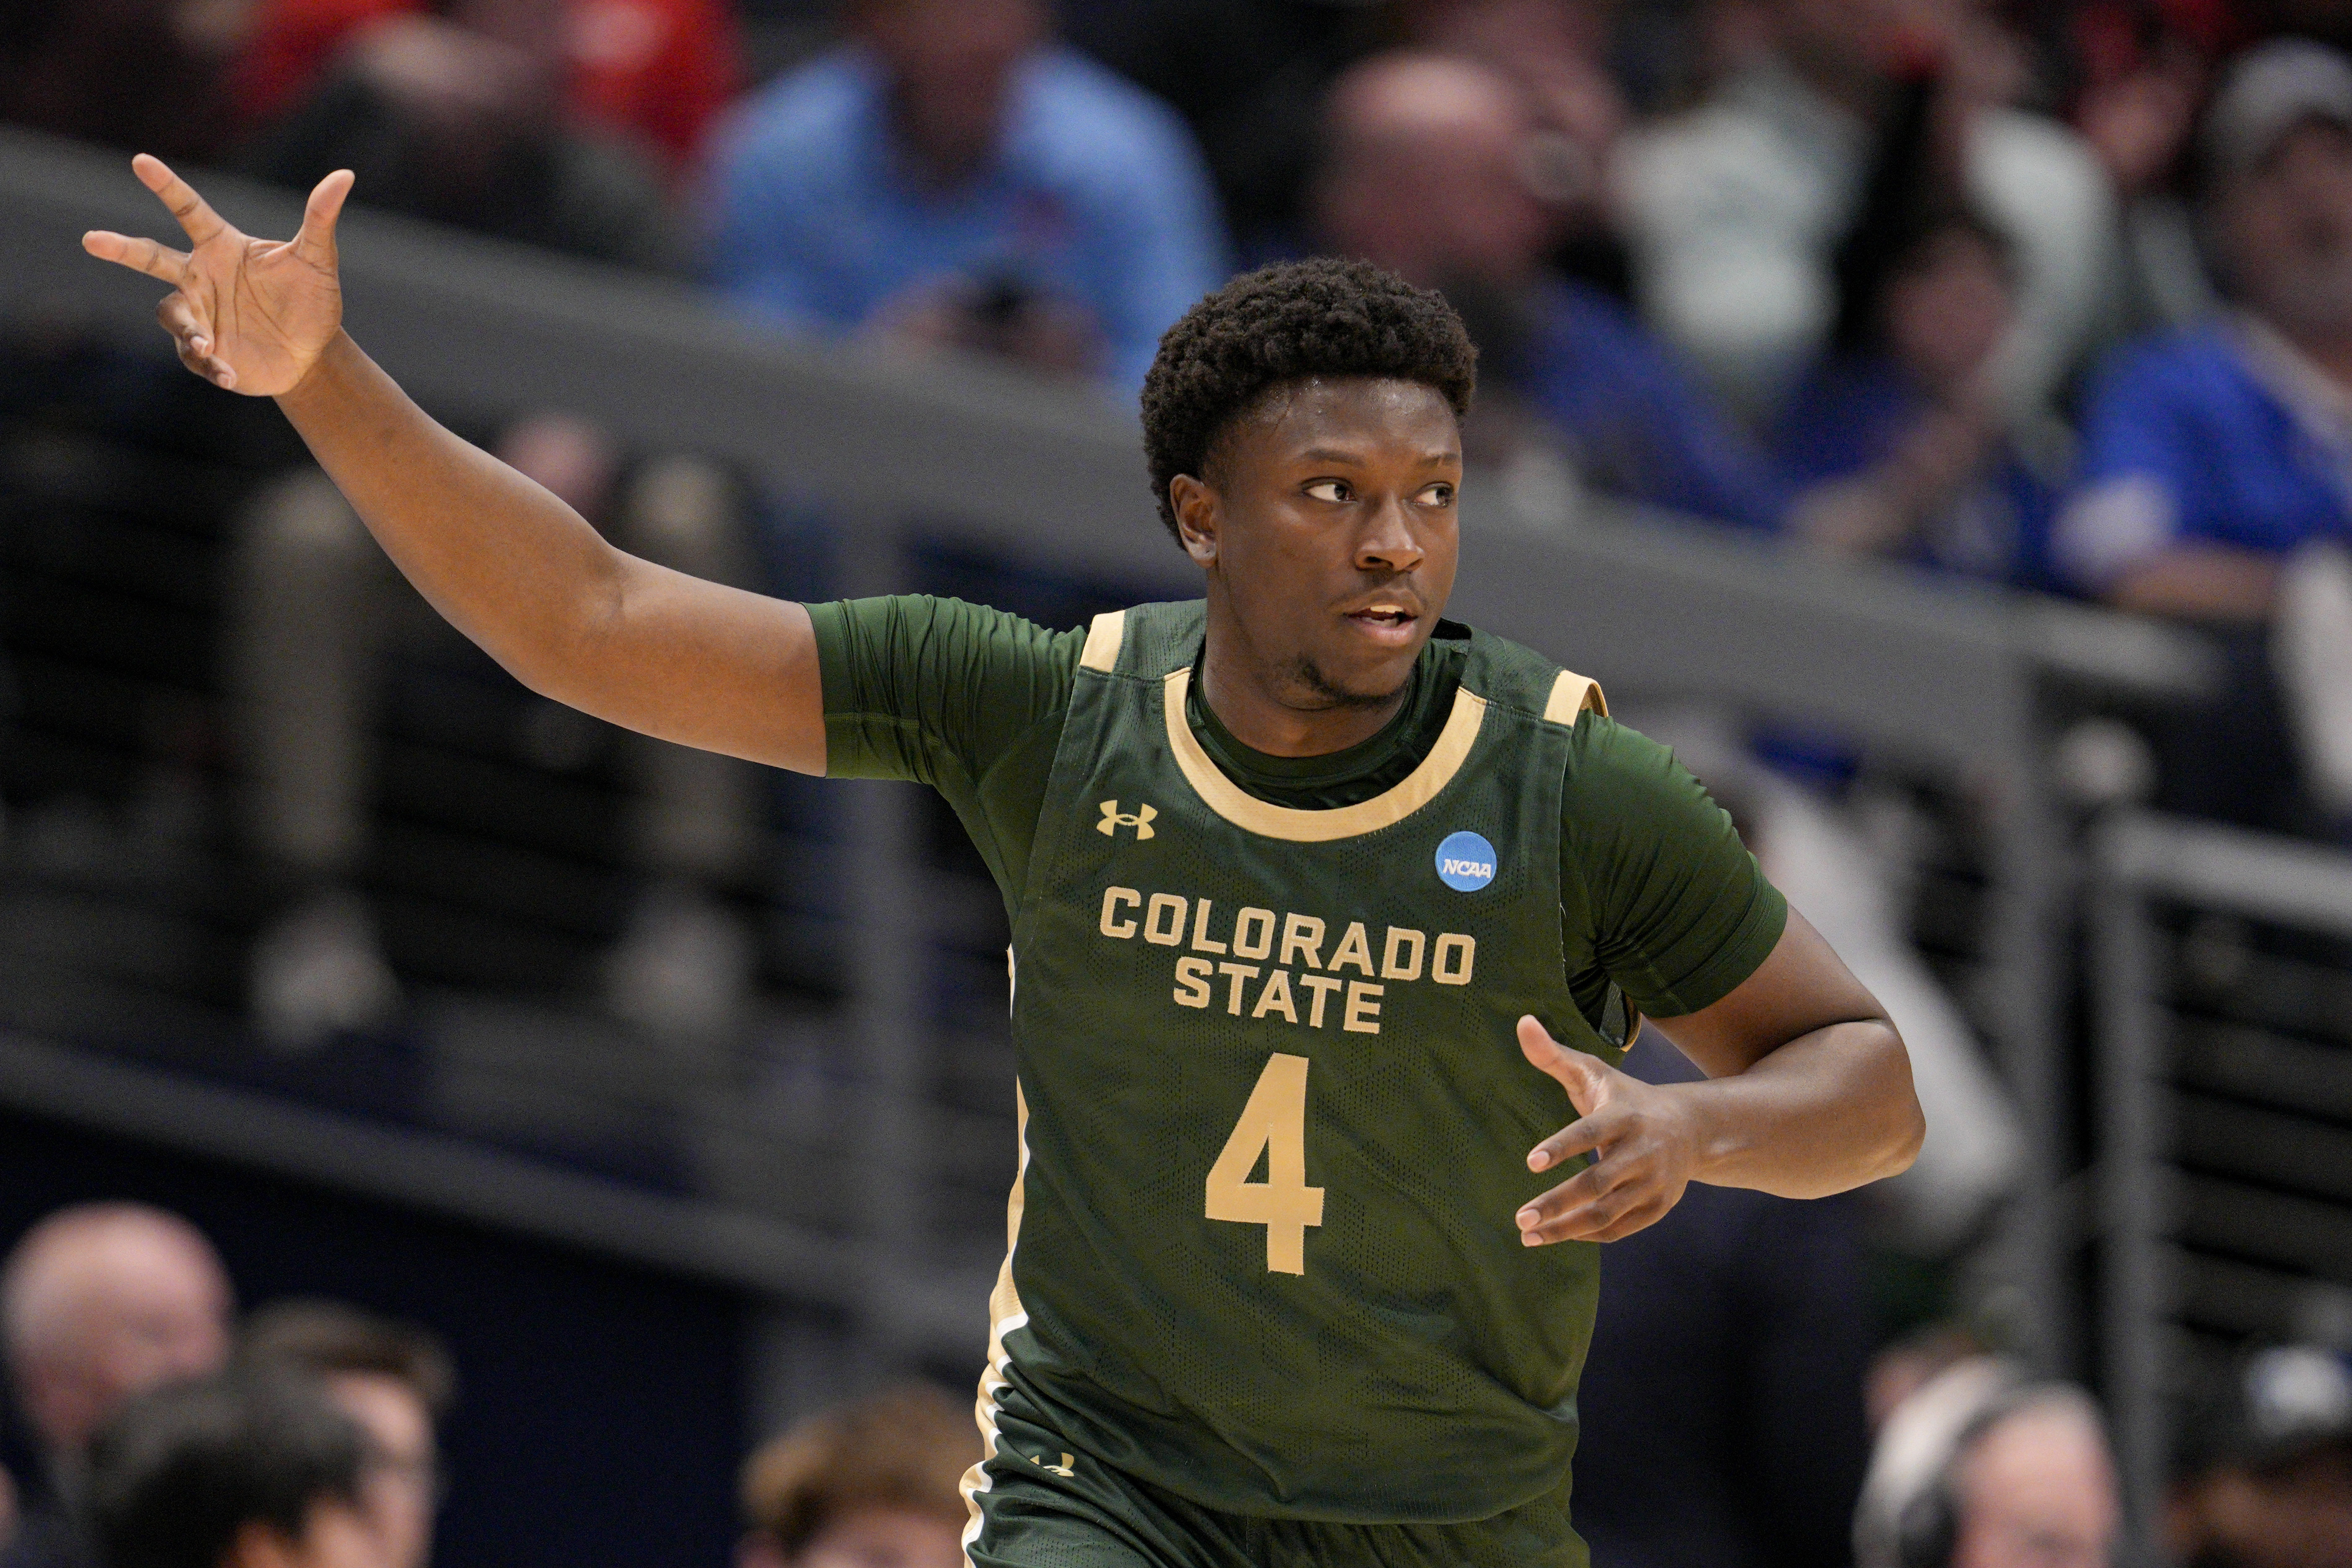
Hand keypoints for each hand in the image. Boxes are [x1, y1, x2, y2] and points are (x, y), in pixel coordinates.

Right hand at [82, 155, 354, 397]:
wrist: (313, 354)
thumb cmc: (312, 301)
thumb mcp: (319, 261)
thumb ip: (321, 220)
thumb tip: (345, 176)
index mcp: (223, 248)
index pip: (190, 211)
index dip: (167, 186)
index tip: (142, 161)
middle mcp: (201, 277)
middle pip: (152, 258)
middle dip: (122, 248)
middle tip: (92, 240)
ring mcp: (199, 314)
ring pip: (170, 313)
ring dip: (188, 329)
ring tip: (209, 345)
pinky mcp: (203, 350)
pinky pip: (193, 355)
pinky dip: (209, 364)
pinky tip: (230, 374)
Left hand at [1513, 1015, 1701, 1243]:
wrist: (1691, 1128)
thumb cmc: (1628, 1099)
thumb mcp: (1595, 1073)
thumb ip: (1554, 1055)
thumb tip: (1522, 1021)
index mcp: (1624, 1116)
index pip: (1590, 1132)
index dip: (1562, 1147)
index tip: (1530, 1163)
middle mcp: (1642, 1151)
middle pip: (1597, 1182)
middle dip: (1557, 1202)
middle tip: (1520, 1217)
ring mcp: (1653, 1183)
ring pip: (1607, 1214)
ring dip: (1566, 1228)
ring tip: (1527, 1233)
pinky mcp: (1658, 1207)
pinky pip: (1620, 1229)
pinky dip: (1588, 1235)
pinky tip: (1557, 1234)